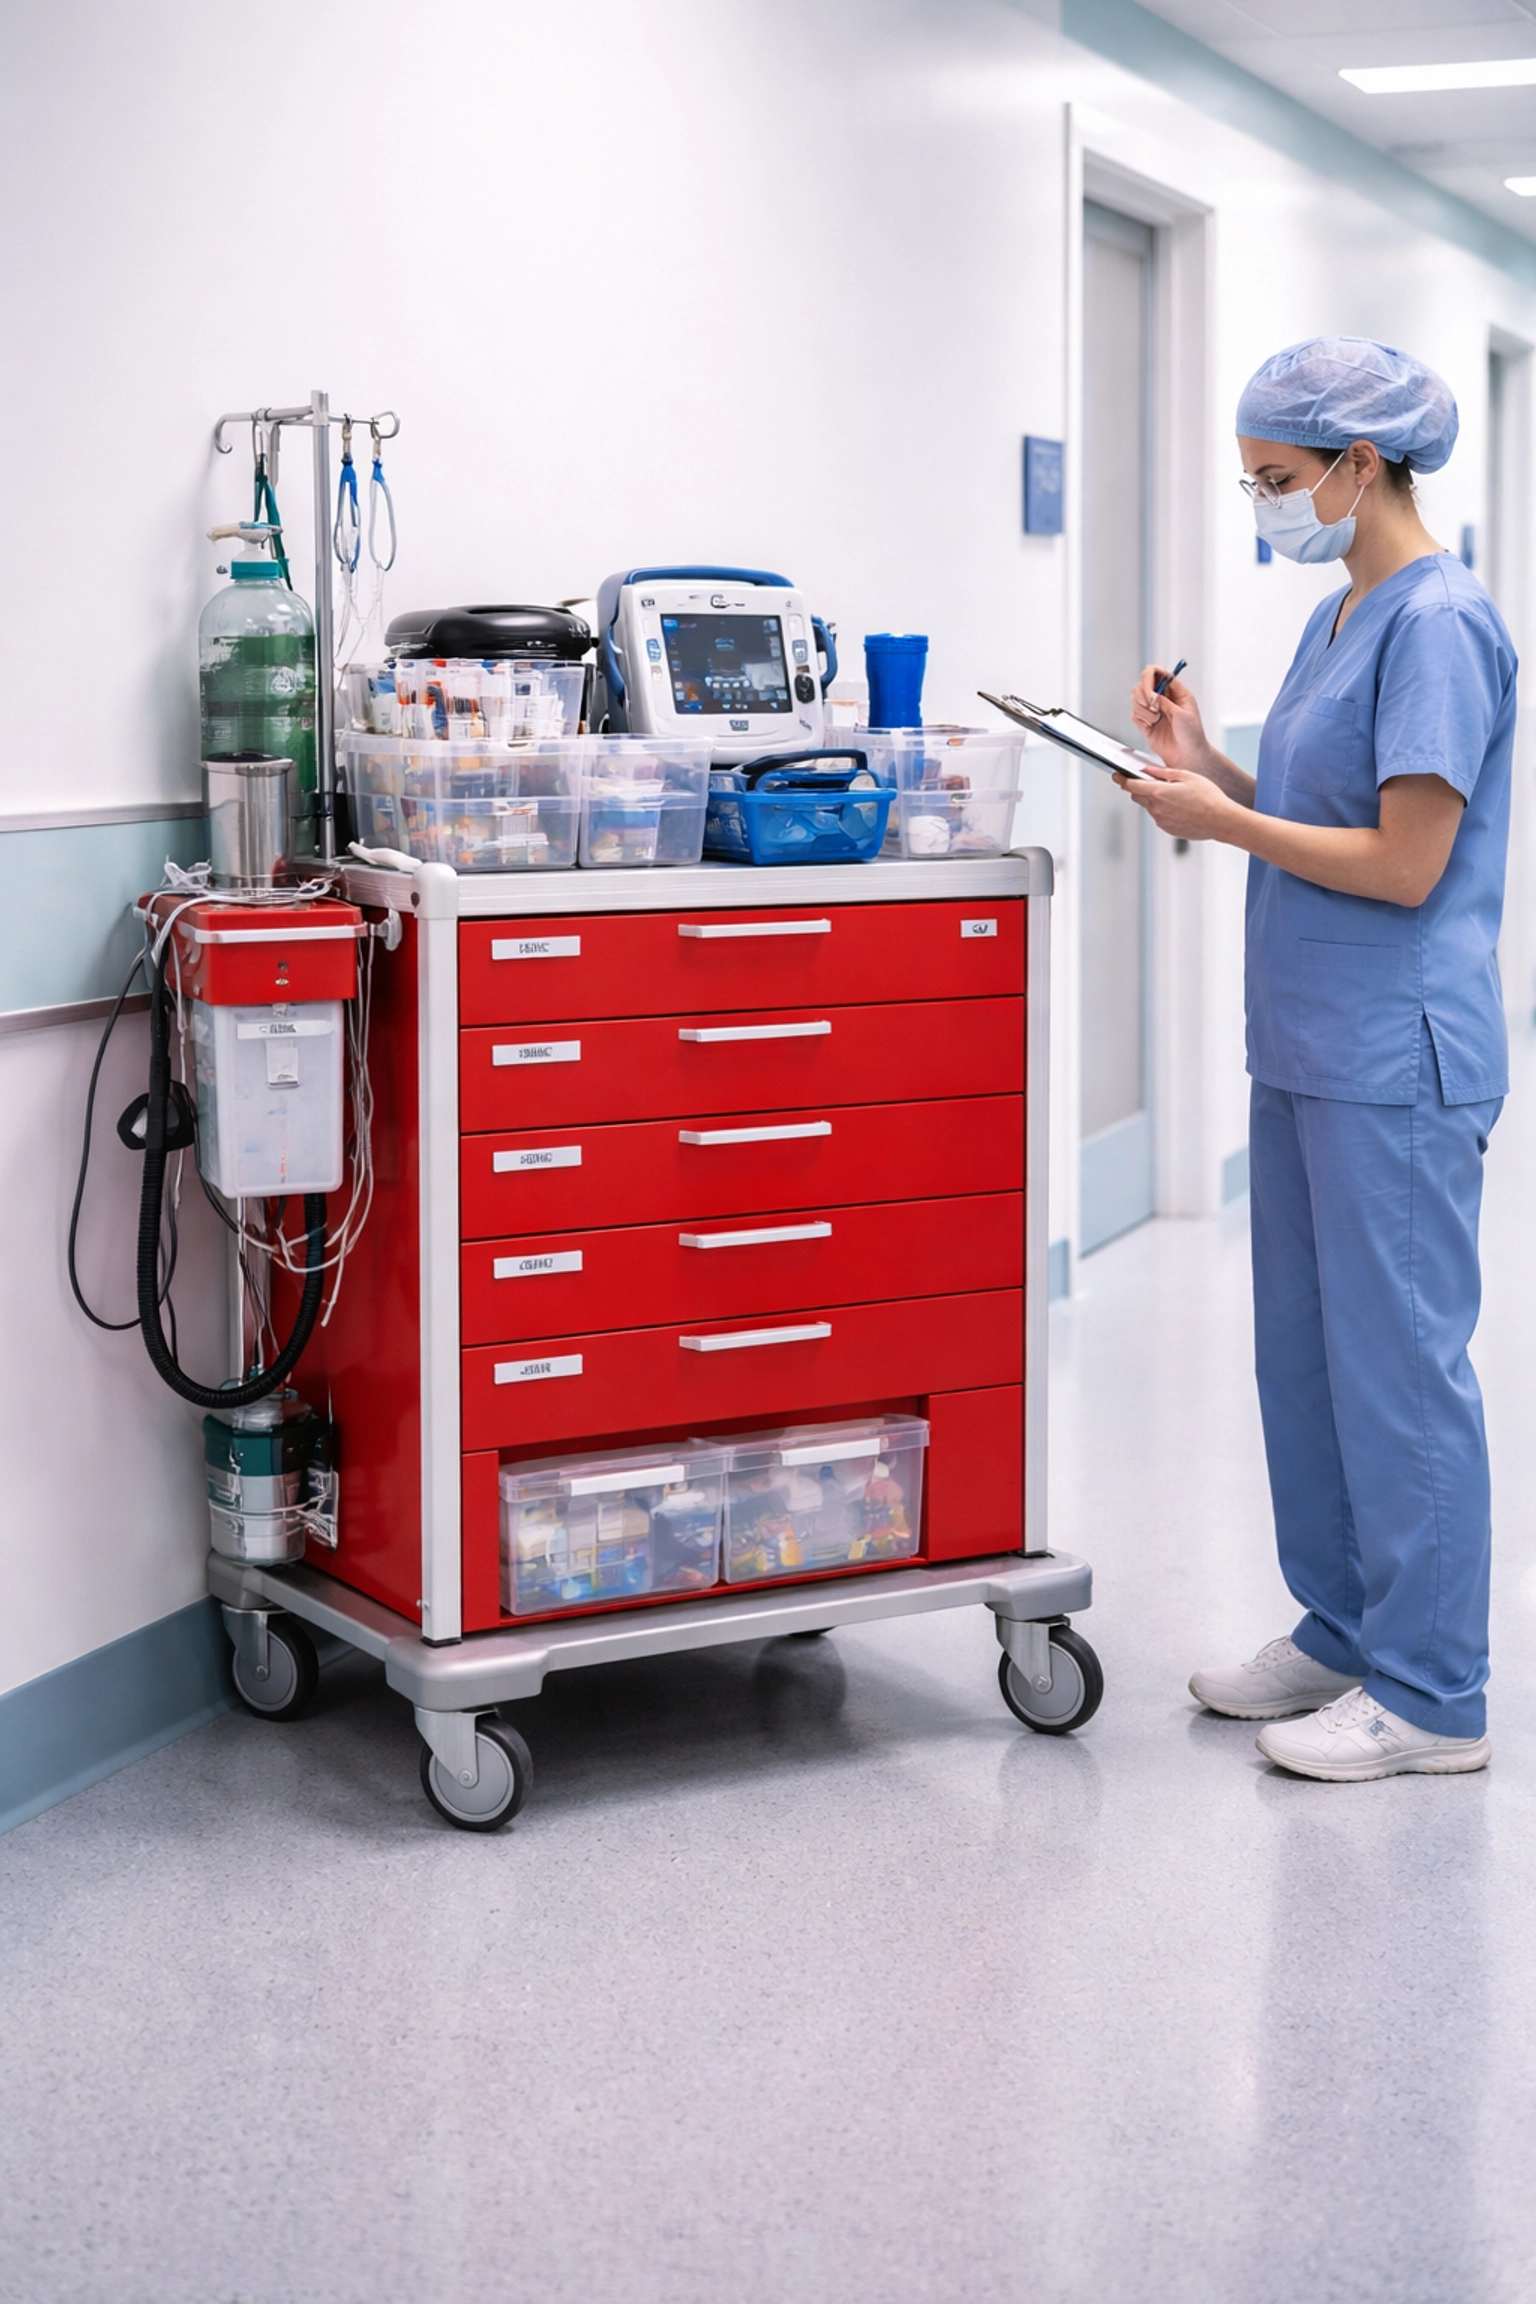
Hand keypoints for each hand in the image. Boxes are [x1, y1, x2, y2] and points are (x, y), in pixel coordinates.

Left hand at [1113, 761, 1240, 842]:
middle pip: (1138, 797)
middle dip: (1140, 788)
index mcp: (1158, 793)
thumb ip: (1163, 773)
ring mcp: (1161, 821)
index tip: (1116, 776)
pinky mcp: (1168, 829)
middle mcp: (1156, 809)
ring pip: (1149, 807)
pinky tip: (1181, 807)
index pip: (1131, 786)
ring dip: (1155, 800)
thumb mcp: (1186, 776)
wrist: (1221, 820)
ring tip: (1177, 796)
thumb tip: (1147, 770)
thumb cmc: (1208, 797)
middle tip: (1152, 782)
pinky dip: (1164, 810)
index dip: (1122, 780)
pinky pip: (1160, 817)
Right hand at [1129, 665, 1212, 775]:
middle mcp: (1163, 699)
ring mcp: (1153, 711)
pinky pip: (1134, 715)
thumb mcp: (1183, 714)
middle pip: (1142, 684)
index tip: (1151, 690)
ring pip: (1135, 700)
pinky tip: (1151, 726)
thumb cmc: (1192, 735)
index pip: (1157, 673)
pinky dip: (1140, 719)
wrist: (1188, 756)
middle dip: (1144, 694)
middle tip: (1153, 706)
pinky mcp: (1146, 724)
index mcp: (1175, 691)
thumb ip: (1165, 702)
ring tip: (1156, 719)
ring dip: (1143, 709)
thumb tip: (1152, 694)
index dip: (1149, 677)